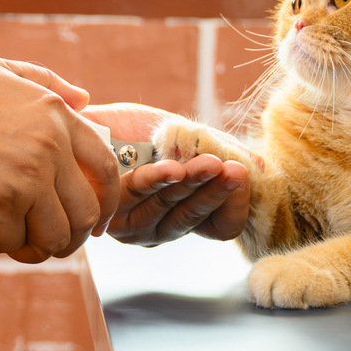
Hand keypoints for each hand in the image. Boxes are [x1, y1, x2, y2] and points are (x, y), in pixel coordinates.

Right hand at [0, 56, 120, 262]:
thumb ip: (44, 82)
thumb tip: (85, 98)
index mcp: (55, 115)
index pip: (107, 167)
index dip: (108, 200)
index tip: (97, 221)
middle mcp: (49, 148)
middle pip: (86, 212)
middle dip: (74, 235)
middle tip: (53, 242)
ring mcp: (27, 180)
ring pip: (56, 236)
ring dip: (37, 246)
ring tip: (15, 238)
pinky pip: (13, 243)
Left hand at [81, 104, 250, 246]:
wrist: (92, 122)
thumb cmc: (139, 131)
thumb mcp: (188, 138)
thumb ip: (221, 152)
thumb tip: (258, 168)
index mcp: (186, 215)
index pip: (221, 226)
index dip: (234, 204)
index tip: (241, 173)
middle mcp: (163, 227)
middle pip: (198, 218)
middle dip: (219, 191)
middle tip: (235, 170)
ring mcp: (136, 226)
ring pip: (173, 209)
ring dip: (194, 184)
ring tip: (211, 163)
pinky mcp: (109, 213)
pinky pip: (139, 196)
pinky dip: (158, 180)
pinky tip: (173, 166)